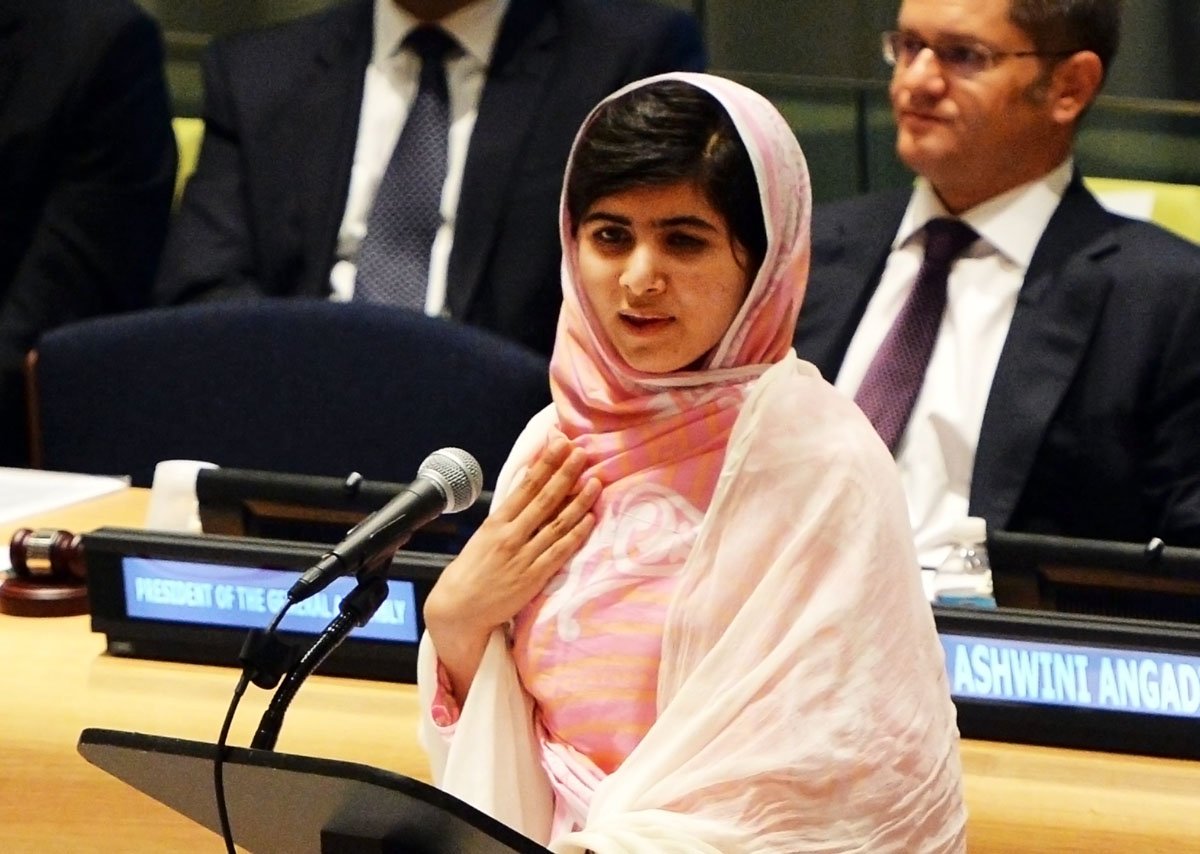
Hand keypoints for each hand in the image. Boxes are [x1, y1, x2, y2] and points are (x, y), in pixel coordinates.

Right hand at [424, 438, 600, 698]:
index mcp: (496, 522)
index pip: (525, 486)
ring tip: (594, 481)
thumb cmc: (472, 570)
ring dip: (578, 501)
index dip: (545, 463)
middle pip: (544, 499)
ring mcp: (524, 556)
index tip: (559, 444)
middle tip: (581, 453)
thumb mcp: (483, 535)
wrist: (459, 608)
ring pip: (557, 523)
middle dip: (565, 473)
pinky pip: (560, 551)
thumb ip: (507, 514)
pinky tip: (589, 518)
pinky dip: (576, 534)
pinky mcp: (534, 577)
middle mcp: (511, 535)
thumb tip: (526, 486)